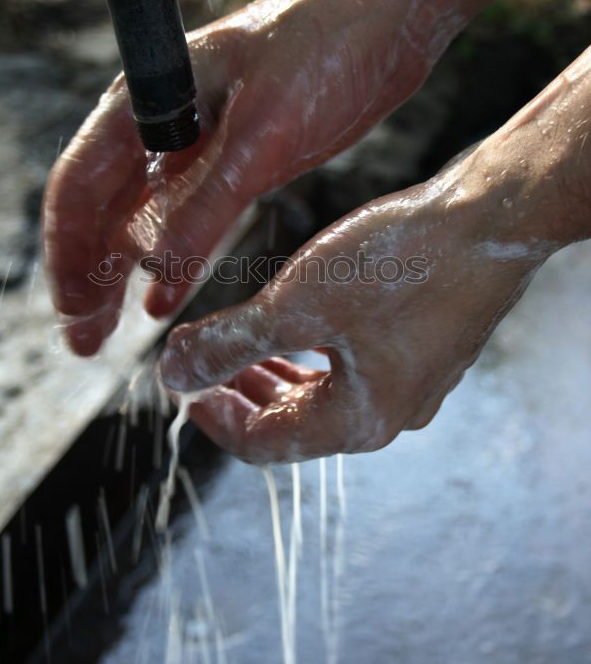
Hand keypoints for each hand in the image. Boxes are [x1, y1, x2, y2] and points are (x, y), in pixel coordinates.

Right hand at [43, 0, 450, 355]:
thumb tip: (152, 270)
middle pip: (103, 207)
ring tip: (111, 330)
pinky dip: (173, 259)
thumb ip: (205, 203)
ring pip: (142, 217)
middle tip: (84, 337)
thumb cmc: (326, 45)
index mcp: (148, 99)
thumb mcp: (262, 133)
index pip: (80, 183)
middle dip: (88, 273)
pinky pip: (190, 216)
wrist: (390, 11)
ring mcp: (200, 139)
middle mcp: (163, 121)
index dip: (67, 250)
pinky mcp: (238, 155)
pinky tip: (164, 299)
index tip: (71, 308)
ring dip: (123, 273)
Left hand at [158, 147, 555, 462]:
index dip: (215, 419)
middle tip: (204, 369)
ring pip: (327, 394)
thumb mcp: (295, 306)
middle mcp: (391, 413)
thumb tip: (173, 375)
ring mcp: (415, 382)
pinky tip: (302, 324)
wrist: (490, 220)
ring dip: (278, 374)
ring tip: (244, 348)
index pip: (265, 444)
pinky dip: (316, 354)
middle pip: (296, 423)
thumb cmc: (399, 264)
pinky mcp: (428, 348)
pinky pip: (357, 367)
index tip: (182, 390)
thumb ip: (229, 344)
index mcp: (358, 421)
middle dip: (243, 394)